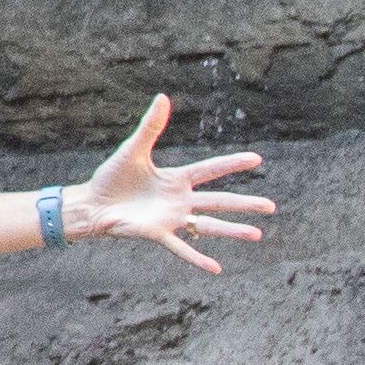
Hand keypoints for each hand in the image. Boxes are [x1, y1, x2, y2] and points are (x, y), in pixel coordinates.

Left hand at [66, 95, 268, 271]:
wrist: (92, 203)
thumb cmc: (113, 177)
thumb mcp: (133, 149)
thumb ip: (151, 126)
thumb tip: (163, 96)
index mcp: (176, 179)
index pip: (210, 170)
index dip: (232, 163)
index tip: (256, 159)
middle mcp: (179, 200)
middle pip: (218, 201)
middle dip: (244, 204)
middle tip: (271, 206)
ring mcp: (171, 219)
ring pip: (208, 226)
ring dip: (231, 230)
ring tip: (256, 234)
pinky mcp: (157, 233)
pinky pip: (181, 248)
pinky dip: (197, 258)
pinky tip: (216, 268)